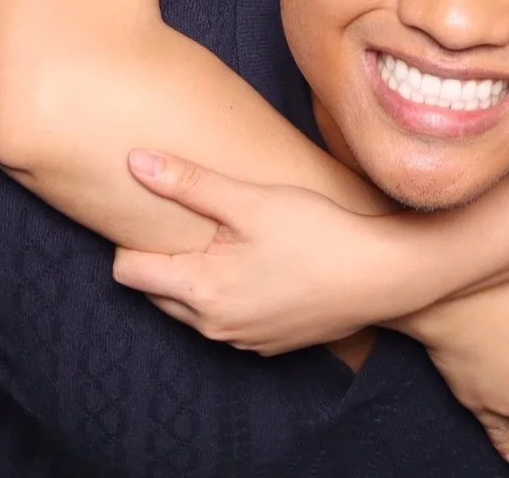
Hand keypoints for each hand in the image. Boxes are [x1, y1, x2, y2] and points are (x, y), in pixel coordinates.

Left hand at [110, 149, 413, 353]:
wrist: (381, 277)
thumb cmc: (317, 232)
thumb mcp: (251, 200)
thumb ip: (189, 183)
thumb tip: (135, 163)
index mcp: (201, 290)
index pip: (128, 272)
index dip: (132, 239)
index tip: (156, 213)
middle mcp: (214, 326)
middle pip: (154, 293)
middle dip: (162, 260)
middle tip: (191, 223)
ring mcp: (241, 341)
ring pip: (190, 310)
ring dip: (195, 280)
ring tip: (225, 242)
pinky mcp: (267, 345)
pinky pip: (227, 322)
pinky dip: (229, 298)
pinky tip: (257, 267)